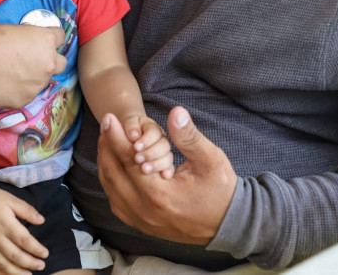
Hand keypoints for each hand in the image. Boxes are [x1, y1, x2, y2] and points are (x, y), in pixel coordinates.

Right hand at [0, 24, 66, 108]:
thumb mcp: (13, 30)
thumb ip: (29, 39)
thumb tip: (29, 44)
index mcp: (45, 41)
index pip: (60, 37)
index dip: (51, 38)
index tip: (43, 40)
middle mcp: (48, 63)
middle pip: (60, 63)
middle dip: (50, 61)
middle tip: (34, 60)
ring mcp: (38, 84)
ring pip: (42, 80)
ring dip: (33, 77)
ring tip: (11, 73)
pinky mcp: (26, 99)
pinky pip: (27, 93)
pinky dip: (19, 89)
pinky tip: (4, 84)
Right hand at [0, 185, 47, 274]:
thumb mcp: (11, 199)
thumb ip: (27, 210)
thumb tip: (41, 220)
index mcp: (5, 224)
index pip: (24, 240)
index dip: (36, 249)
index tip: (45, 253)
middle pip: (15, 255)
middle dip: (30, 263)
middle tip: (41, 266)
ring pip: (2, 264)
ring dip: (16, 272)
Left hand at [97, 107, 237, 244]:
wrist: (231, 225)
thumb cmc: (221, 190)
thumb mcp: (210, 159)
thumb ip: (189, 136)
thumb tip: (175, 112)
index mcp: (159, 195)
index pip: (127, 161)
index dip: (116, 137)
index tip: (109, 118)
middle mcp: (145, 211)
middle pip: (113, 175)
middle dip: (107, 147)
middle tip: (106, 126)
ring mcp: (142, 222)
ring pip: (111, 190)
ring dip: (106, 164)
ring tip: (108, 141)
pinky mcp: (144, 226)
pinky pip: (117, 203)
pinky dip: (111, 183)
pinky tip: (114, 167)